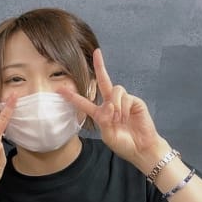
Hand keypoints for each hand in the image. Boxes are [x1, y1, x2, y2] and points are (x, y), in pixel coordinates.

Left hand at [59, 49, 166, 172]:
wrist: (141, 148)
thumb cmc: (123, 144)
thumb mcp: (108, 135)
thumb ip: (104, 121)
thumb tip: (109, 105)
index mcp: (100, 114)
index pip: (84, 103)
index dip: (72, 96)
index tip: (60, 89)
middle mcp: (111, 104)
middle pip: (103, 81)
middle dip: (100, 66)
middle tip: (97, 53)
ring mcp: (123, 101)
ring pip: (115, 90)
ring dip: (114, 105)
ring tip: (119, 119)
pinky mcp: (134, 101)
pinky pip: (124, 97)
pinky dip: (123, 107)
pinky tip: (126, 117)